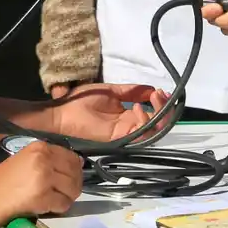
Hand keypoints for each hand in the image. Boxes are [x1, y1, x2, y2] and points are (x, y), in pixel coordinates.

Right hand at [0, 141, 82, 227]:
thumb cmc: (2, 181)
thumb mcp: (25, 160)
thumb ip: (47, 159)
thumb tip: (75, 165)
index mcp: (40, 147)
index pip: (72, 157)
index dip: (74, 170)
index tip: (69, 179)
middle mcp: (44, 159)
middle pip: (75, 173)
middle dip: (73, 185)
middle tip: (64, 193)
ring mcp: (44, 177)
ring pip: (73, 189)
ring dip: (67, 197)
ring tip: (55, 200)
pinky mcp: (43, 197)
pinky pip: (64, 204)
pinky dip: (59, 208)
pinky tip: (47, 207)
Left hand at [49, 83, 169, 142]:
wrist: (62, 110)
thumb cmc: (81, 101)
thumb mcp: (112, 91)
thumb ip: (132, 91)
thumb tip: (151, 88)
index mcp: (127, 117)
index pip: (152, 115)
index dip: (160, 105)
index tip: (161, 91)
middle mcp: (129, 127)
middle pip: (157, 125)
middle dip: (164, 110)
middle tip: (161, 95)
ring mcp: (125, 134)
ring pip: (152, 132)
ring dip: (158, 114)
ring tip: (153, 98)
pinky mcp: (118, 138)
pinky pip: (139, 136)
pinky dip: (144, 122)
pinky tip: (138, 108)